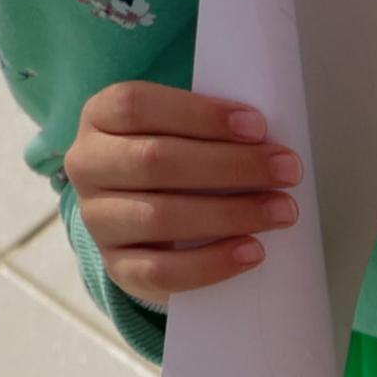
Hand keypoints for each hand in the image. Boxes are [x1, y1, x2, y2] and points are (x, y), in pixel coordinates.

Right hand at [64, 82, 300, 305]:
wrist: (147, 227)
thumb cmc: (178, 166)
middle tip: (288, 170)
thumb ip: (212, 131)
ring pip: (158, 216)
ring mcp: (97, 218)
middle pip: (154, 160)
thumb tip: (272, 144)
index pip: (136, 105)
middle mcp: (88, 165)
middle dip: (231, 165)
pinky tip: (253, 251)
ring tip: (282, 211)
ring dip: (231, 213)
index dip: (199, 114)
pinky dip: (212, 263)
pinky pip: (161, 271)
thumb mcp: (183, 134)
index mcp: (100, 118)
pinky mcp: (117, 266)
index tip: (258, 126)